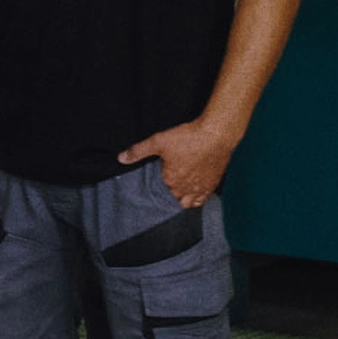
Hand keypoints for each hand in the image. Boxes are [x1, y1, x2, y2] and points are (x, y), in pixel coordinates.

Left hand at [119, 116, 243, 208]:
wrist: (216, 135)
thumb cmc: (188, 138)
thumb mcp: (158, 141)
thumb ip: (138, 151)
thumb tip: (121, 158)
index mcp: (171, 182)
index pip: (159, 196)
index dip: (154, 195)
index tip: (150, 193)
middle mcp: (186, 189)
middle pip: (174, 202)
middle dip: (167, 200)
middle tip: (162, 196)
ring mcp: (201, 188)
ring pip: (189, 203)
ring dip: (182, 202)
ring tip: (176, 198)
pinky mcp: (212, 184)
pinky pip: (203, 199)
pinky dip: (197, 200)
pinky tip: (193, 196)